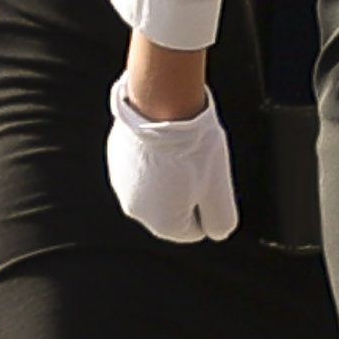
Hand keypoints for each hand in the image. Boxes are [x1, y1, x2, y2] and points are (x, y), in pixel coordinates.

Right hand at [105, 82, 236, 245]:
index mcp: (163, 223)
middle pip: (172, 211)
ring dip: (169, 177)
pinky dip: (153, 162)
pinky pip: (141, 170)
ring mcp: (121, 185)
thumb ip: (222, 221)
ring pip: (155, 190)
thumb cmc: (192, 147)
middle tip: (195, 166)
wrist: (161, 105)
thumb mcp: (220, 190)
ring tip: (178, 153)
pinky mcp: (116, 162)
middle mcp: (136, 210)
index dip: (206, 206)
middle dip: (186, 193)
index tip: (206, 181)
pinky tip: (162, 144)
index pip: (194, 231)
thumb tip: (217, 232)